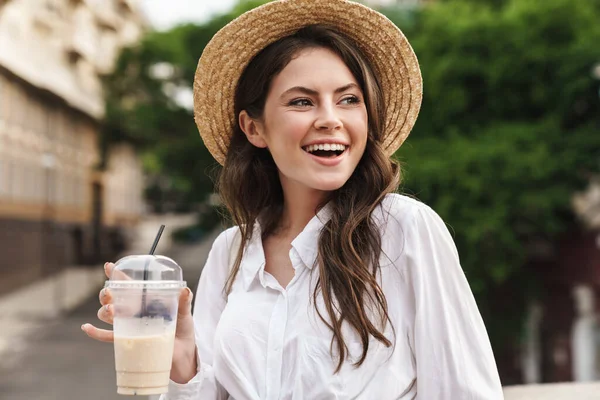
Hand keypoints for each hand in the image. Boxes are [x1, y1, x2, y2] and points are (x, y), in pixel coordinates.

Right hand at [81, 262, 198, 383]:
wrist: (183, 354)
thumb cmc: (182, 330)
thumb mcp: (184, 312)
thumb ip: (184, 301)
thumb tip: (184, 289)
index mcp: (145, 300)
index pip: (128, 285)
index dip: (117, 275)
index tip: (109, 267)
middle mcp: (134, 311)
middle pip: (113, 299)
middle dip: (106, 294)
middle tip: (109, 293)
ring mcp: (129, 326)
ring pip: (107, 315)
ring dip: (104, 311)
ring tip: (110, 310)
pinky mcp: (128, 341)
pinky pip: (107, 336)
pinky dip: (95, 332)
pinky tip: (86, 327)